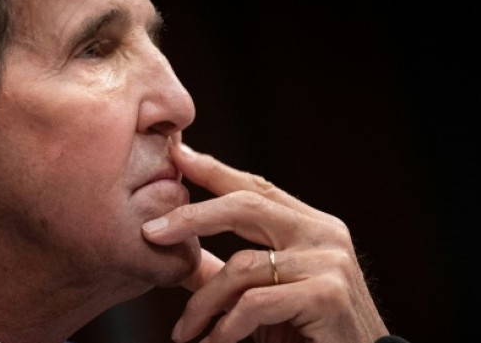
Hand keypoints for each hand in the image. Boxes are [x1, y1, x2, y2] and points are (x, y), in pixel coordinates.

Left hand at [142, 142, 388, 342]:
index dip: (214, 170)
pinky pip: (254, 303)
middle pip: (245, 206)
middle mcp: (324, 234)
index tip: (177, 155)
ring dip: (202, 305)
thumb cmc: (310, 334)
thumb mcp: (267, 296)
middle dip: (192, 216)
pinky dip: (226, 328)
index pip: (257, 187)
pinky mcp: (327, 295)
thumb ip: (230, 272)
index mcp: (312, 226)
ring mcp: (329, 262)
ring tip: (184, 334)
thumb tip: (178, 251)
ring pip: (240, 267)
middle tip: (151, 232)